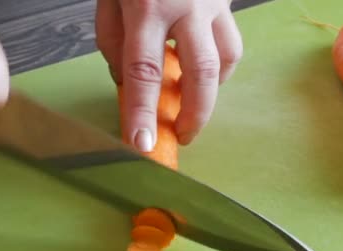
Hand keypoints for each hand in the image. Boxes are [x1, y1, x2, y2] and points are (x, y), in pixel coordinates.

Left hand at [96, 0, 242, 151]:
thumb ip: (113, 38)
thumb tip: (126, 80)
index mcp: (147, 6)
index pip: (144, 71)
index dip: (143, 112)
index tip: (142, 144)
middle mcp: (186, 7)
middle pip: (201, 73)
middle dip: (195, 114)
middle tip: (183, 135)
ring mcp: (212, 4)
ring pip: (225, 59)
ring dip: (211, 89)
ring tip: (193, 100)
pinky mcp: (226, 2)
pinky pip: (230, 42)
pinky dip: (219, 65)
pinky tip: (202, 69)